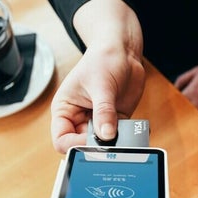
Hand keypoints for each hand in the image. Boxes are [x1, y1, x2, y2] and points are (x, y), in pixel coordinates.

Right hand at [50, 0, 144, 152]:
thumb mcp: (101, 85)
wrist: (123, 51)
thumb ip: (103, 111)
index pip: (62, 140)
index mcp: (65, 110)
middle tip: (112, 142)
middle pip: (83, 145)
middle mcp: (79, 119)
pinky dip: (128, 138)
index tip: (92, 142)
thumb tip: (106, 136)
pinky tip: (135, 131)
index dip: (74, 145)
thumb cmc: (103, 60)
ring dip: (114, 143)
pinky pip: (120, 137)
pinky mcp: (116, 121)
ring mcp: (98, 121)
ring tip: (125, 134)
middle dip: (97, 146)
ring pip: (103, 144)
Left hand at [174, 47, 197, 128]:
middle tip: (176, 123)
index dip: (172, 109)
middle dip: (181, 119)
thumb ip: (182, 80)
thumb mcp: (197, 70)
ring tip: (188, 130)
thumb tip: (173, 90)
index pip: (177, 105)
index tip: (169, 113)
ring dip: (193, 125)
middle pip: (186, 116)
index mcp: (193, 92)